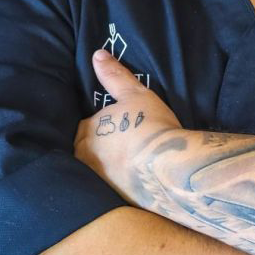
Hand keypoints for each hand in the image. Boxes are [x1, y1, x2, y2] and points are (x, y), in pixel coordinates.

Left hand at [74, 49, 182, 204]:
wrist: (170, 168)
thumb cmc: (151, 126)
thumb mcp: (135, 94)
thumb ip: (114, 75)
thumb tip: (97, 54)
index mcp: (86, 132)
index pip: (86, 126)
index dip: (101, 125)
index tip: (119, 126)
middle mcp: (85, 158)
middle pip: (88, 150)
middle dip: (101, 148)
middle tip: (125, 146)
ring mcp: (97, 181)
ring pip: (98, 170)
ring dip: (108, 167)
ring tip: (129, 165)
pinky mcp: (111, 199)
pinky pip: (110, 188)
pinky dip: (118, 184)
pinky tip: (134, 182)